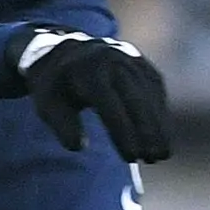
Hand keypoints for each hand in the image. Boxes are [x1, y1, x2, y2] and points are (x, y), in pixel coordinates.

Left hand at [15, 28, 173, 161]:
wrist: (67, 51)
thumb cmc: (56, 87)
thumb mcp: (48, 104)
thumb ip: (62, 125)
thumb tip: (78, 146)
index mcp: (88, 70)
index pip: (109, 104)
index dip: (122, 131)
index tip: (132, 157)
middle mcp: (113, 61)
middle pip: (136, 99)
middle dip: (147, 131)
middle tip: (154, 159)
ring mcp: (131, 60)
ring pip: (150, 96)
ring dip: (158, 126)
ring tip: (161, 155)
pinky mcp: (143, 65)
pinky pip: (155, 91)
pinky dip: (159, 114)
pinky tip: (161, 136)